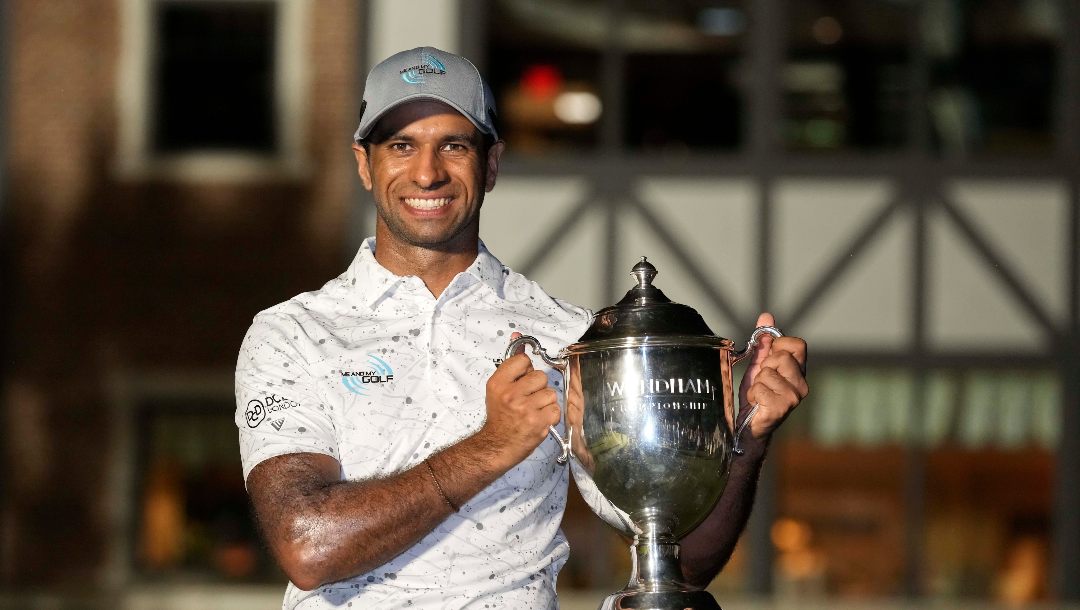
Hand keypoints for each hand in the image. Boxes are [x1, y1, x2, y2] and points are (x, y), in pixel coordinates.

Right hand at [480, 332, 561, 466]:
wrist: (497, 445)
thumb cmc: (500, 417)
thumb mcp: (498, 388)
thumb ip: (511, 364)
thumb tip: (518, 336)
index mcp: (499, 383)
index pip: (523, 360)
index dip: (525, 370)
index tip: (521, 381)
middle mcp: (511, 394)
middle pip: (540, 376)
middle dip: (537, 387)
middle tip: (527, 399)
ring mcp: (526, 409)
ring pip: (550, 393)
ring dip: (545, 402)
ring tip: (533, 410)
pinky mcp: (539, 422)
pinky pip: (555, 409)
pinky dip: (550, 415)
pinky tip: (538, 419)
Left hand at [738, 313, 807, 439]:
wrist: (749, 425)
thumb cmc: (757, 395)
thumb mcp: (758, 364)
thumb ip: (763, 342)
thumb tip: (767, 316)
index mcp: (799, 370)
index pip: (798, 343)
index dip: (779, 346)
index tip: (769, 358)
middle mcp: (802, 383)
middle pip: (782, 356)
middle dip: (764, 366)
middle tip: (763, 380)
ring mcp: (794, 396)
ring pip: (768, 372)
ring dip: (756, 382)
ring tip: (759, 392)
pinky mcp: (783, 408)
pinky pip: (760, 388)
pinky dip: (753, 394)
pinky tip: (757, 403)